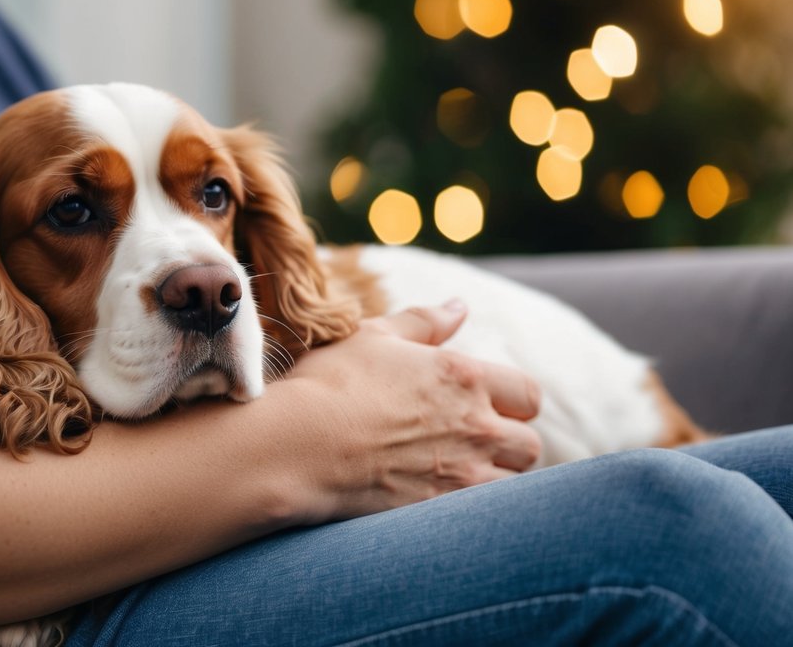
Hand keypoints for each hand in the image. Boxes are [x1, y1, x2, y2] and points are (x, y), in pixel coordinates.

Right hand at [277, 300, 541, 520]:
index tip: (485, 407)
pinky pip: (485, 518)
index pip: (528, 394)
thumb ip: (424, 322)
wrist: (297, 446)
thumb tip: (460, 306)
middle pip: (528, 445)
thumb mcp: (374, 337)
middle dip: (506, 444)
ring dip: (495, 479)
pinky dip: (475, 512)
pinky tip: (443, 500)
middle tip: (469, 443)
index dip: (511, 402)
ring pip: (514, 485)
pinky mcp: (443, 510)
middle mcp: (475, 424)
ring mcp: (464, 472)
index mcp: (463, 375)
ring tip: (458, 474)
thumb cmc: (329, 384)